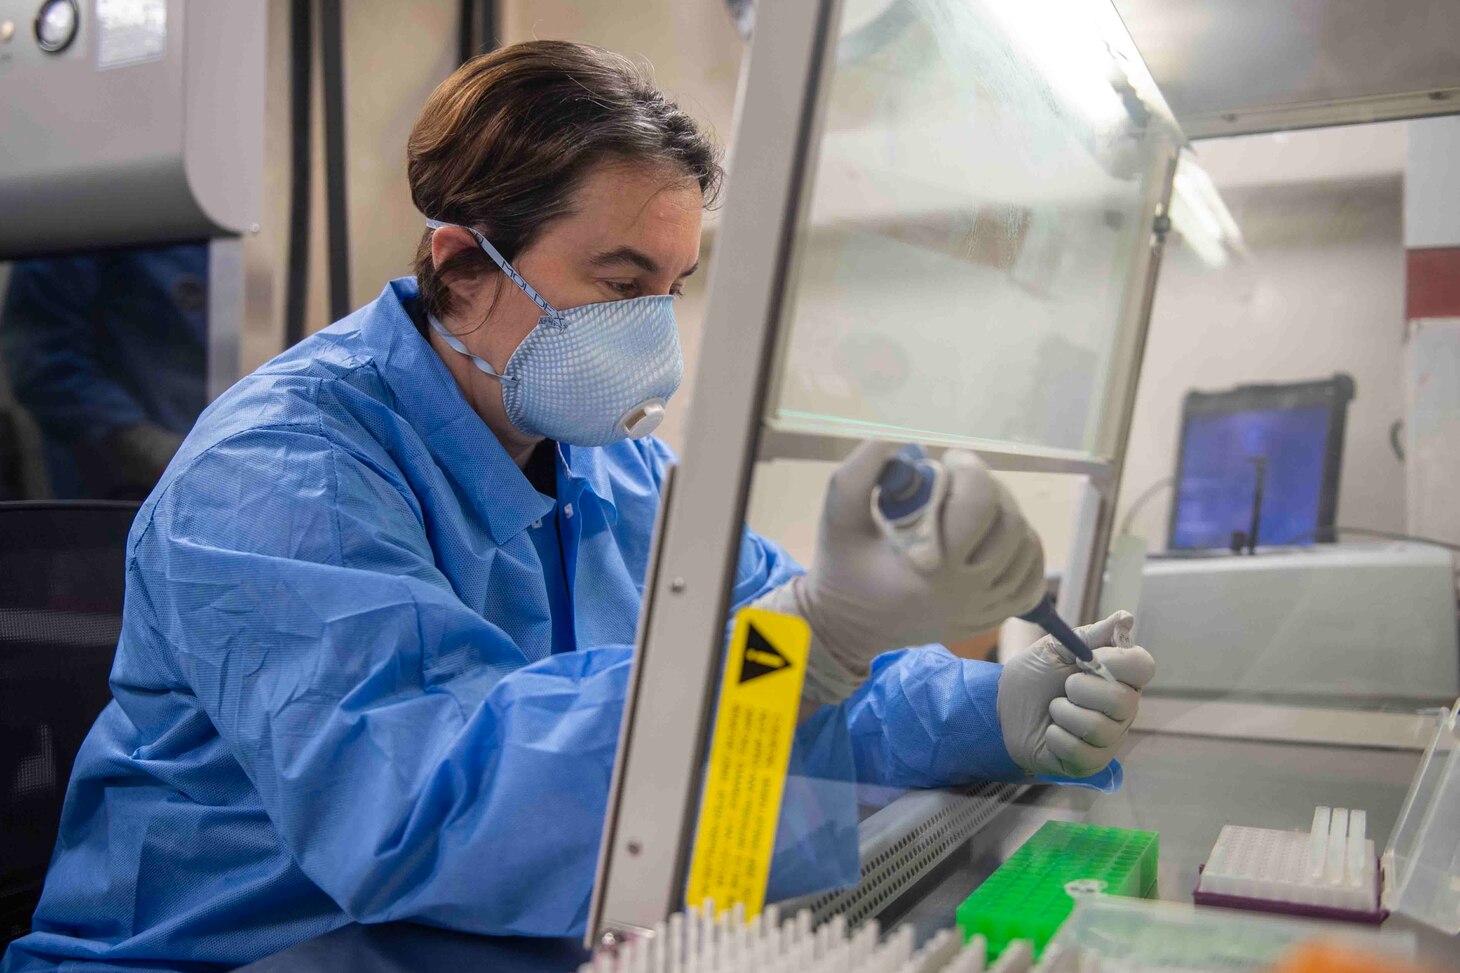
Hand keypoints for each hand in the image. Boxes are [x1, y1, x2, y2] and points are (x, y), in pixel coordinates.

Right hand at [757, 440, 1045, 704]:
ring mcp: (984, 608)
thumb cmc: (843, 569)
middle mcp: (966, 592)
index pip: (979, 506)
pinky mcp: (991, 617)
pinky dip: (1023, 552)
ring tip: (976, 507)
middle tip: (962, 479)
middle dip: (989, 488)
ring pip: (1025, 548)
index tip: (949, 459)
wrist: (847, 627)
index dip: (970, 470)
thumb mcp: (838, 518)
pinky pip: (1030, 580)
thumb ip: (858, 475)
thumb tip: (891, 442)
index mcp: (931, 568)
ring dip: (1006, 515)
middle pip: (1010, 524)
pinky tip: (997, 539)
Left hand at [996, 611, 1154, 777]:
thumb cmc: (1035, 677)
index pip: (1144, 666)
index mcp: (1120, 677)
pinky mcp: (1090, 763)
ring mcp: (1109, 739)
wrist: (1003, 706)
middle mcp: (1123, 710)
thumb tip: (1126, 617)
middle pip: (1123, 701)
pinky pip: (1079, 751)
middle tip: (1064, 687)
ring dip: (1063, 713)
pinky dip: (1056, 736)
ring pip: (1098, 728)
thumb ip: (1090, 636)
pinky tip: (1051, 732)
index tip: (1086, 658)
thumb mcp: (1055, 649)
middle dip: (1081, 689)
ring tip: (1054, 709)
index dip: (1117, 662)